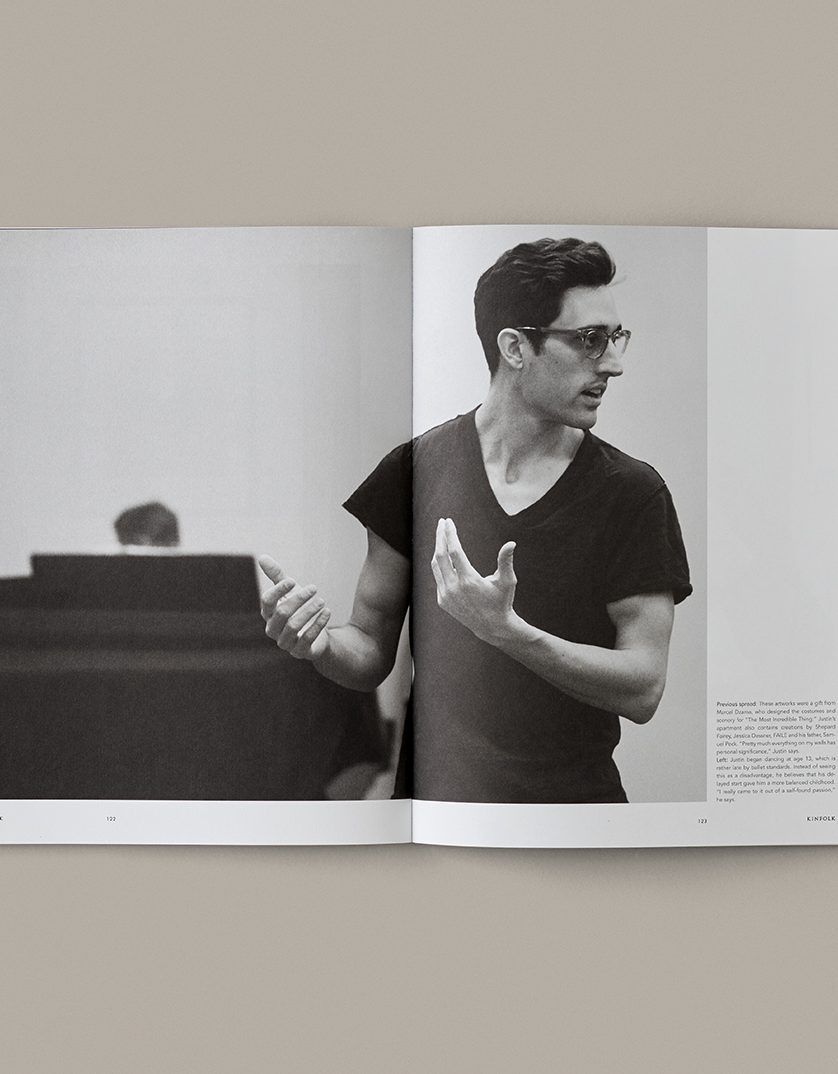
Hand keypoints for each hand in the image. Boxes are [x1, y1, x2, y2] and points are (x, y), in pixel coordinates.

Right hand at [258, 555, 331, 661]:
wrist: (316, 635)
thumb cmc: (299, 611)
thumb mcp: (290, 592)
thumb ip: (277, 576)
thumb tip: (262, 557)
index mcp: (268, 614)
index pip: (266, 601)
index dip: (278, 590)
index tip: (292, 580)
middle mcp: (273, 629)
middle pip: (282, 613)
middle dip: (298, 599)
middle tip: (314, 588)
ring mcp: (285, 643)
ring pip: (293, 626)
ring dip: (309, 611)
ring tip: (322, 601)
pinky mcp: (299, 652)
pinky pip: (307, 639)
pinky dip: (318, 624)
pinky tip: (327, 612)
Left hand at [430, 518, 517, 645]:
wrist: (491, 627)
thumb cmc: (502, 601)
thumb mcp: (507, 582)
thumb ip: (506, 561)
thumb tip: (511, 543)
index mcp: (468, 581)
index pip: (454, 551)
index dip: (450, 534)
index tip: (449, 522)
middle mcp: (453, 588)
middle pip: (440, 555)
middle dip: (440, 536)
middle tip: (442, 523)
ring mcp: (445, 595)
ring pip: (436, 566)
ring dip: (438, 549)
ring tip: (442, 536)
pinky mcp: (442, 601)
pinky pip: (438, 578)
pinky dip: (440, 565)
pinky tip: (446, 557)